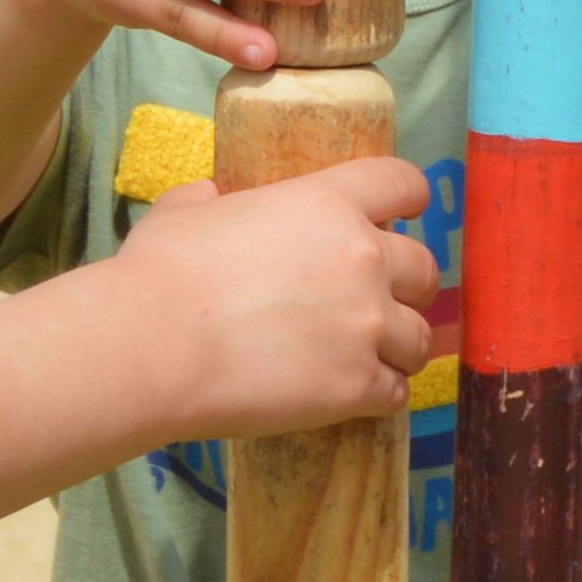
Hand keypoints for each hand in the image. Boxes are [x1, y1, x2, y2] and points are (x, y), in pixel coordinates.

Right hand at [110, 155, 436, 431]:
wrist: (156, 345)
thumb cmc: (162, 271)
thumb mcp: (184, 211)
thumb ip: (210, 199)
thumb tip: (209, 196)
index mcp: (327, 203)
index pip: (402, 184)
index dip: (409, 199)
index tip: (405, 213)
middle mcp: (363, 258)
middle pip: (424, 269)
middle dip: (408, 286)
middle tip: (378, 301)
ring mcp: (366, 325)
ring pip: (418, 338)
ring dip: (398, 347)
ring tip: (369, 359)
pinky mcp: (357, 386)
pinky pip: (395, 392)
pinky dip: (379, 395)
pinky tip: (352, 397)